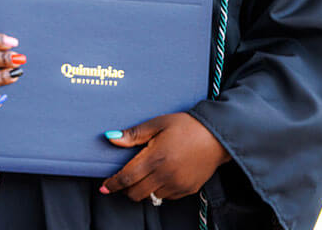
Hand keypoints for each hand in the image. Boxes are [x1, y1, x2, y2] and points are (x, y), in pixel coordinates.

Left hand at [99, 113, 230, 202]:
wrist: (217, 136)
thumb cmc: (187, 126)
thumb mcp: (158, 123)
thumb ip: (134, 134)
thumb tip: (111, 138)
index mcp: (155, 157)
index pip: (127, 177)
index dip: (113, 184)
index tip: (105, 187)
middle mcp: (165, 174)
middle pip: (136, 193)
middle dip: (126, 188)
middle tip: (126, 179)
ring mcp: (177, 184)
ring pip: (150, 197)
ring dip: (143, 189)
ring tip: (147, 175)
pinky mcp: (187, 190)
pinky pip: (166, 197)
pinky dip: (159, 190)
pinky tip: (162, 176)